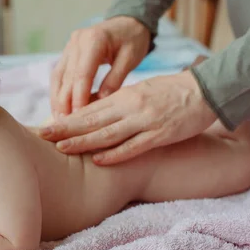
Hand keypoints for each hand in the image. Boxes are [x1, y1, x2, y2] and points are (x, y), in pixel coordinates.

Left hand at [39, 70, 216, 164]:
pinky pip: (134, 146)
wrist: (206, 90)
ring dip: (84, 142)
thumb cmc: (171, 93)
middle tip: (42, 136)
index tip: (46, 126)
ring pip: (108, 133)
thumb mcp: (141, 93)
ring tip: (62, 148)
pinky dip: (115, 154)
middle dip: (66, 129)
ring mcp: (145, 121)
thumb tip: (94, 116)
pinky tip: (98, 159)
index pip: (89, 109)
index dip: (67, 119)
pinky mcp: (160, 135)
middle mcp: (131, 107)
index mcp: (125, 96)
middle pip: (93, 120)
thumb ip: (118, 104)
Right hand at [51, 16, 149, 116]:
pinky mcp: (67, 53)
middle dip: (64, 103)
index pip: (82, 74)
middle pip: (66, 77)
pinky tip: (60, 109)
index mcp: (94, 39)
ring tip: (60, 122)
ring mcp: (69, 46)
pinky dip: (58, 93)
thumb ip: (115, 79)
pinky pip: (59, 75)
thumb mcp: (130, 58)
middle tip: (65, 126)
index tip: (79, 117)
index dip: (78, 97)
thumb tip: (100, 102)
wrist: (128, 22)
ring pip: (58, 77)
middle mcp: (76, 41)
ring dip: (57, 100)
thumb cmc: (133, 40)